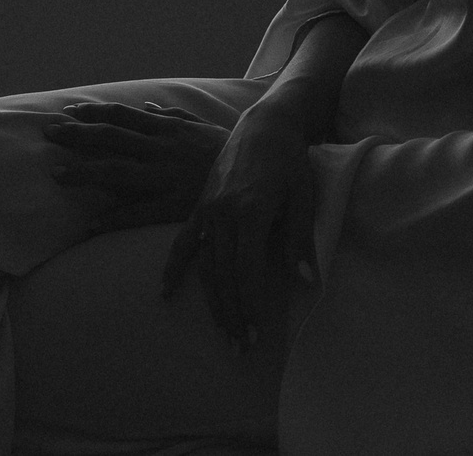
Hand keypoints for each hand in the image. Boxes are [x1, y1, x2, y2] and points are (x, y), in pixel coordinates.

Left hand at [41, 100, 225, 233]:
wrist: (260, 171)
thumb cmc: (226, 150)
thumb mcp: (199, 126)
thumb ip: (170, 115)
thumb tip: (145, 104)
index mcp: (166, 129)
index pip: (122, 117)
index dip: (93, 114)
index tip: (68, 112)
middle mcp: (161, 149)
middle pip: (111, 139)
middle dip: (77, 136)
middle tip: (47, 133)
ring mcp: (166, 177)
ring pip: (118, 173)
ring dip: (85, 173)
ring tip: (57, 175)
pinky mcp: (175, 205)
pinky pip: (140, 212)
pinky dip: (114, 217)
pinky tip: (91, 223)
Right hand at [161, 101, 318, 359]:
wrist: (265, 124)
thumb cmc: (289, 160)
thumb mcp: (302, 195)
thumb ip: (300, 240)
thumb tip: (306, 282)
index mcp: (250, 211)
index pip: (246, 271)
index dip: (250, 306)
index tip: (256, 336)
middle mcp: (223, 213)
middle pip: (222, 274)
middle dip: (231, 314)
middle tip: (239, 347)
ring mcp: (208, 209)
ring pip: (204, 264)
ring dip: (212, 300)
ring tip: (222, 332)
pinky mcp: (200, 205)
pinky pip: (184, 241)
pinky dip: (174, 267)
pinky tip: (166, 292)